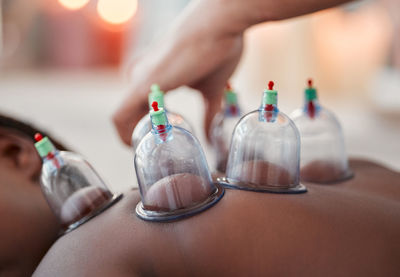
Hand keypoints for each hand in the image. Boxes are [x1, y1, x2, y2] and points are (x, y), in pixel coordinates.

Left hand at [113, 0, 243, 144]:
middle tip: (156, 152)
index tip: (160, 142)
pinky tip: (135, 146)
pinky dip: (124, 134)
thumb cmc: (219, 50)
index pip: (141, 106)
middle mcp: (143, 74)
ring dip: (132, 137)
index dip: (148, 128)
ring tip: (148, 152)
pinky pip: (120, 116)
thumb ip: (208, 112)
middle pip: (130, 113)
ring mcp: (141, 78)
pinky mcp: (142, 84)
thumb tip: (211, 136)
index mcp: (156, 74)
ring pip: (123, 116)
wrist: (221, 24)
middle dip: (141, 136)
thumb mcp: (212, 88)